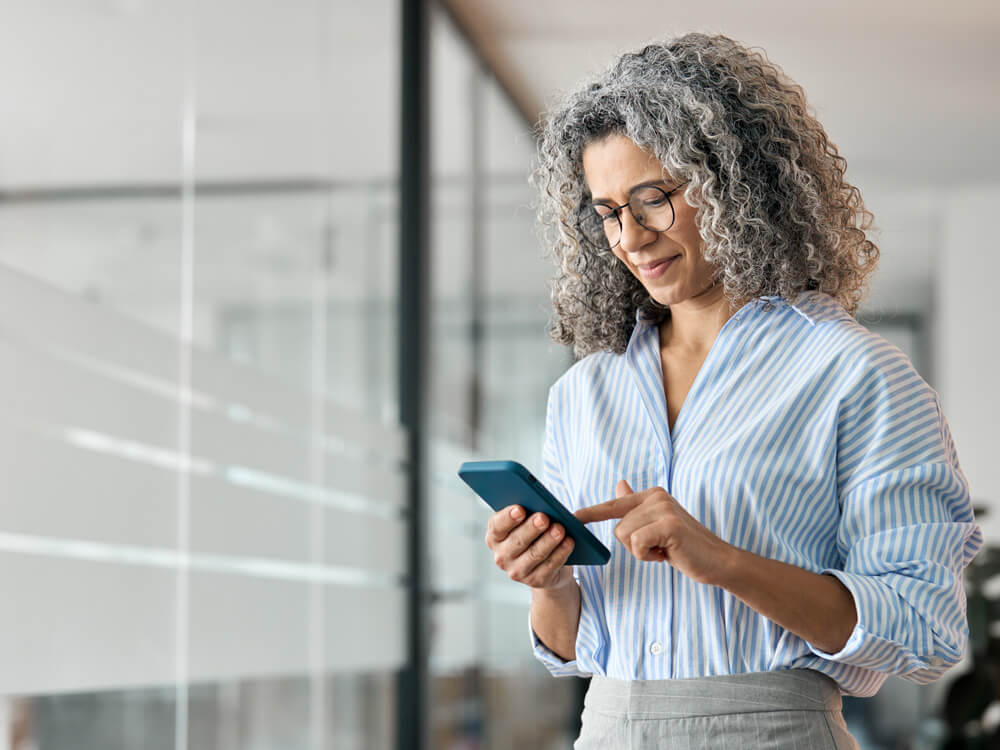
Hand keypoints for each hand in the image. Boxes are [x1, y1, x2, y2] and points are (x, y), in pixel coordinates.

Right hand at [485, 505, 575, 589]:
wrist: (545, 565)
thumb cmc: (535, 534)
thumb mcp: (530, 521)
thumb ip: (537, 511)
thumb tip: (559, 508)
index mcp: (495, 536)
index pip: (497, 526)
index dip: (508, 518)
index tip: (520, 509)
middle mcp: (502, 556)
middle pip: (517, 541)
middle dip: (531, 528)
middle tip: (543, 518)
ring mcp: (517, 571)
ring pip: (534, 554)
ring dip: (548, 541)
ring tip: (560, 529)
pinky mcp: (535, 581)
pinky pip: (549, 566)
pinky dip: (560, 553)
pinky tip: (568, 543)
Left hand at [574, 480, 735, 585]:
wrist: (717, 561)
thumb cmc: (685, 546)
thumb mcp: (658, 525)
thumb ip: (637, 506)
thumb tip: (620, 484)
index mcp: (652, 494)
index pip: (615, 504)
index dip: (591, 513)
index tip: (571, 517)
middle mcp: (656, 496)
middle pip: (618, 527)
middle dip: (634, 545)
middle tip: (660, 547)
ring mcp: (662, 508)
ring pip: (625, 536)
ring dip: (642, 551)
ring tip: (665, 549)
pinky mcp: (667, 524)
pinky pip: (636, 544)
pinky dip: (647, 556)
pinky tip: (667, 554)